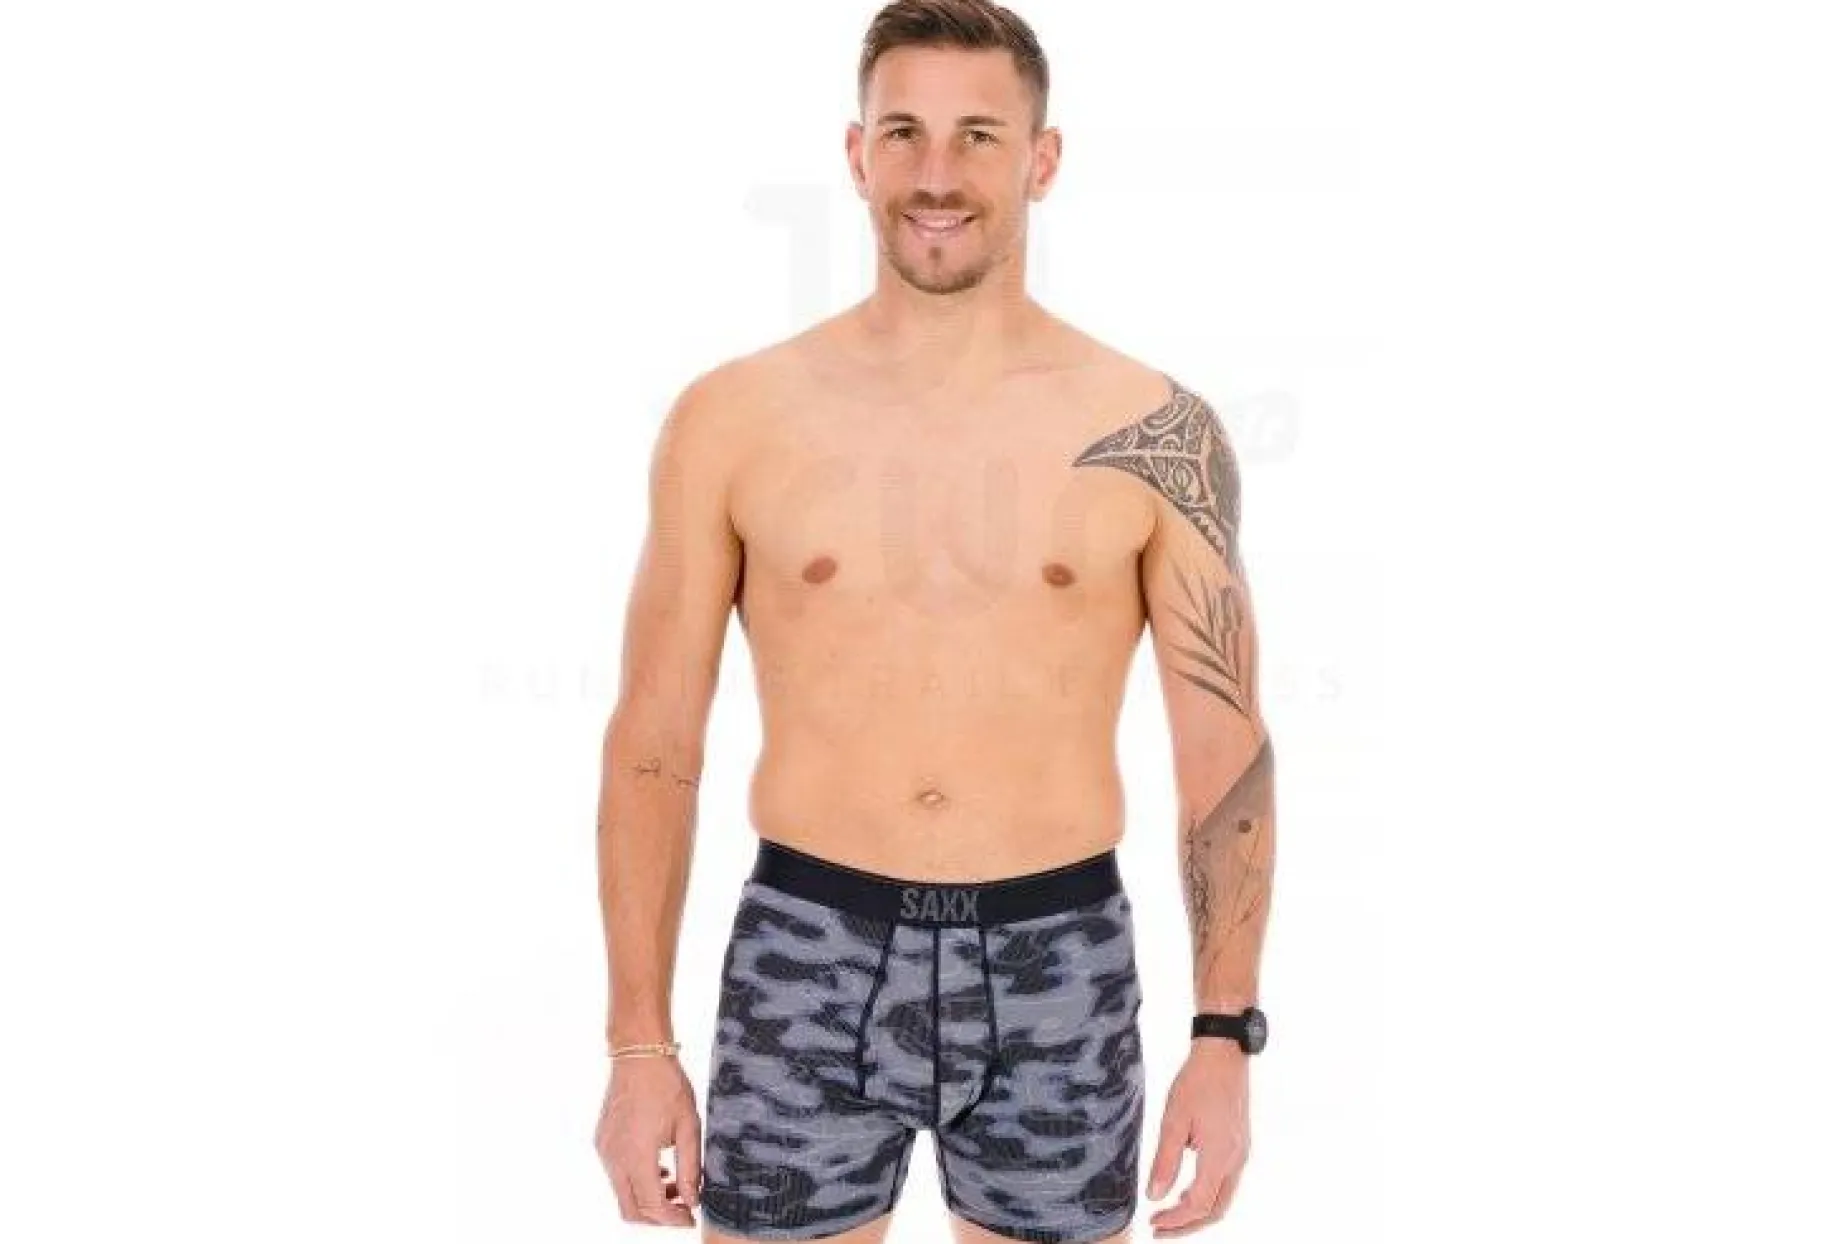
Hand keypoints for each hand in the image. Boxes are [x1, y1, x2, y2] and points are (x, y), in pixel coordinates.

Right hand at [593, 1055, 701, 1227]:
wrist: (639, 1055)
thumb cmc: (667, 1085)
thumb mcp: (689, 1126)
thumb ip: (690, 1168)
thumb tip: (693, 1200)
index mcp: (637, 1155)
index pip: (652, 1206)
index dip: (673, 1219)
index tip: (691, 1218)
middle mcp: (614, 1158)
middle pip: (631, 1210)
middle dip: (657, 1217)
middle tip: (683, 1209)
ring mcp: (604, 1150)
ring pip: (622, 1194)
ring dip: (647, 1199)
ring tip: (676, 1185)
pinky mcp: (602, 1142)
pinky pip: (616, 1175)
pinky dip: (636, 1181)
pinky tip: (658, 1168)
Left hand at [1144, 1043, 1250, 1237]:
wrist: (1224, 1053)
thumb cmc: (1197, 1081)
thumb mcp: (1173, 1121)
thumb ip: (1165, 1162)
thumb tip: (1154, 1196)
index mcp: (1220, 1156)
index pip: (1199, 1205)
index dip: (1175, 1221)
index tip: (1152, 1223)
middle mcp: (1236, 1160)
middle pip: (1216, 1210)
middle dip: (1188, 1225)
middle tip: (1159, 1228)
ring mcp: (1241, 1153)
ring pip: (1223, 1198)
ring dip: (1197, 1212)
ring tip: (1169, 1214)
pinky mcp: (1240, 1144)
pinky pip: (1226, 1182)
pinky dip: (1206, 1195)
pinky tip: (1185, 1190)